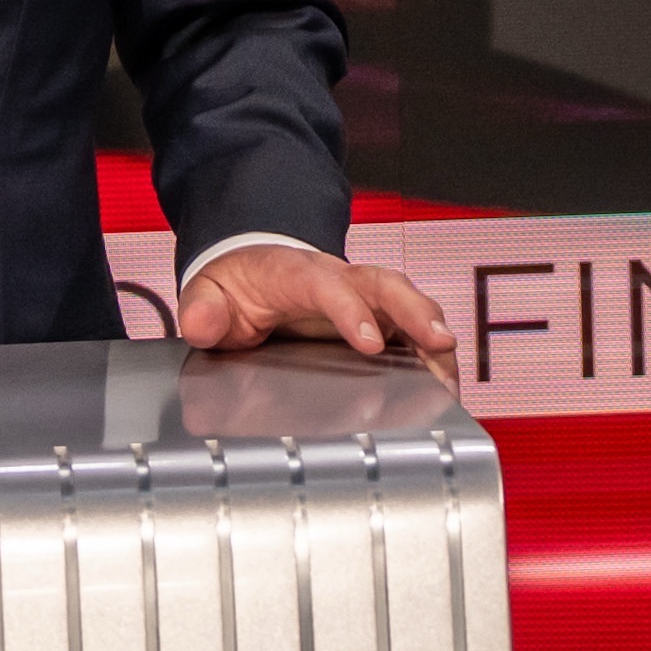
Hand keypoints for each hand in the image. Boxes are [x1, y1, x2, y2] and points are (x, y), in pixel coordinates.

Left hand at [174, 244, 457, 366]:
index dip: (353, 312)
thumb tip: (200, 324)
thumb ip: (202, 309)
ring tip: (450, 374)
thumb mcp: (209, 294)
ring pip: (408, 303)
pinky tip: (443, 382)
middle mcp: (340, 279)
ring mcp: (362, 296)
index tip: (370, 344)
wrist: (254, 268)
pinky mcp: (375, 316)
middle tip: (438, 343)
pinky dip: (431, 352)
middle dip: (416, 311)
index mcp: (298, 274)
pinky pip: (410, 327)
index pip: (331, 286)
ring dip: (432, 333)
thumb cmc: (238, 286)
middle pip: (386, 284)